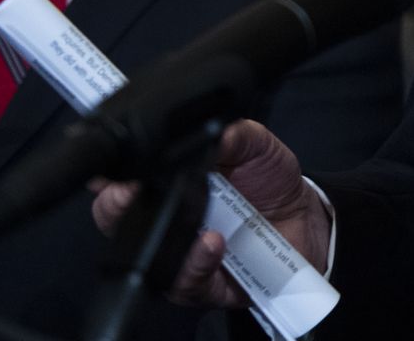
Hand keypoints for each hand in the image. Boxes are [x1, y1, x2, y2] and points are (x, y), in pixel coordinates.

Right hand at [91, 119, 329, 306]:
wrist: (305, 219)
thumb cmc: (268, 180)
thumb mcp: (256, 145)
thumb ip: (234, 133)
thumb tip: (215, 128)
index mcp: (169, 185)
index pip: (122, 184)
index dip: (109, 179)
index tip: (109, 172)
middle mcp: (166, 222)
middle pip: (119, 223)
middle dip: (115, 209)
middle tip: (126, 195)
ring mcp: (181, 256)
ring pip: (149, 258)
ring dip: (159, 239)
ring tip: (186, 222)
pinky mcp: (205, 285)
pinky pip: (189, 282)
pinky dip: (197, 262)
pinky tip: (212, 243)